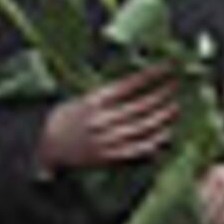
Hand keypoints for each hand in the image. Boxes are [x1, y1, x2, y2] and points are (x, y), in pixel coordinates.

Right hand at [38, 68, 180, 172]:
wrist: (47, 147)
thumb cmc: (67, 118)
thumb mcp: (82, 99)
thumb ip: (108, 94)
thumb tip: (140, 81)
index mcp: (93, 101)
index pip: (128, 84)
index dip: (150, 75)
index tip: (168, 66)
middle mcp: (100, 119)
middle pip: (139, 106)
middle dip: (161, 94)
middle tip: (176, 85)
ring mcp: (104, 139)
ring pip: (141, 127)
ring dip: (161, 117)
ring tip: (175, 107)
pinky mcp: (107, 156)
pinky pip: (136, 149)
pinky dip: (153, 141)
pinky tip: (166, 134)